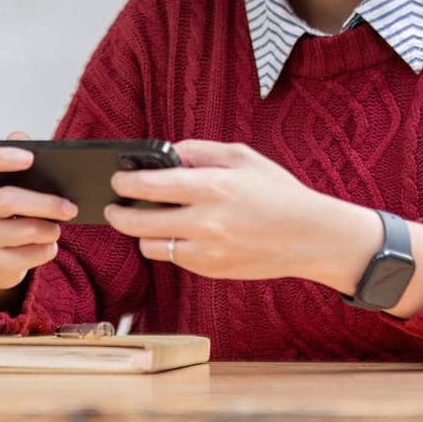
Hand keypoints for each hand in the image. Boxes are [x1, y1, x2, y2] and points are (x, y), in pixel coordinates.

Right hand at [0, 130, 78, 291]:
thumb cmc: (10, 211)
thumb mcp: (12, 184)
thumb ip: (19, 157)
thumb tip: (22, 137)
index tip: (30, 158)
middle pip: (6, 200)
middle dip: (44, 203)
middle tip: (70, 207)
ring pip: (22, 230)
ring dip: (49, 229)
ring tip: (58, 227)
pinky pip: (26, 256)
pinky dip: (45, 250)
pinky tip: (49, 245)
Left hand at [103, 140, 335, 280]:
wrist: (309, 236)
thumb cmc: (276, 191)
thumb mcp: (241, 156)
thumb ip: (198, 151)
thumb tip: (167, 154)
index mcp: (211, 187)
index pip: (149, 185)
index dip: (124, 182)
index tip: (117, 179)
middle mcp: (205, 222)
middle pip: (138, 223)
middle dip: (118, 214)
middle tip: (114, 207)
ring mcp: (206, 251)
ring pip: (150, 246)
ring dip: (142, 233)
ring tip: (145, 220)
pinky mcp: (211, 270)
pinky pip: (174, 259)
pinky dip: (168, 246)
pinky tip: (175, 233)